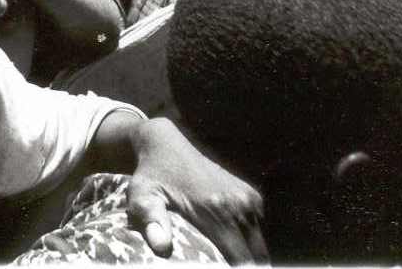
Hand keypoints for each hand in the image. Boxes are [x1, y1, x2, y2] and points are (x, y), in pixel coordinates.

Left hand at [127, 117, 266, 262]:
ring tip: (226, 260)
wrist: (165, 144)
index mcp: (216, 210)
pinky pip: (257, 229)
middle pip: (257, 256)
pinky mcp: (251, 194)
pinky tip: (229, 243)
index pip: (241, 260)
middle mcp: (239, 204)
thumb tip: (161, 248)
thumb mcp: (142, 197)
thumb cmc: (150, 176)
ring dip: (248, 255)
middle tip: (222, 266)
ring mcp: (248, 198)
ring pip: (259, 245)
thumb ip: (151, 221)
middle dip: (245, 267)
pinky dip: (248, 240)